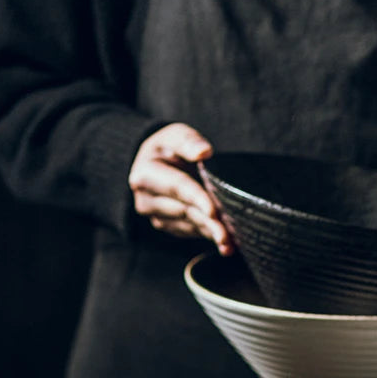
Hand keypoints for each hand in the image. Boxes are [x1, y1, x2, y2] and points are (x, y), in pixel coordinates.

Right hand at [128, 123, 232, 254]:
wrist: (155, 164)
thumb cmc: (167, 147)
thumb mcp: (175, 135)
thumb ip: (188, 141)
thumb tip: (204, 152)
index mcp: (145, 175)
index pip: (177, 187)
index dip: (197, 199)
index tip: (214, 211)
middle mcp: (146, 201)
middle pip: (184, 211)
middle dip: (209, 223)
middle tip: (229, 237)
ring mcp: (156, 217)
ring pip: (189, 226)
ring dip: (211, 233)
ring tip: (231, 242)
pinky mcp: (167, 226)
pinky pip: (191, 232)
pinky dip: (209, 234)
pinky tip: (226, 242)